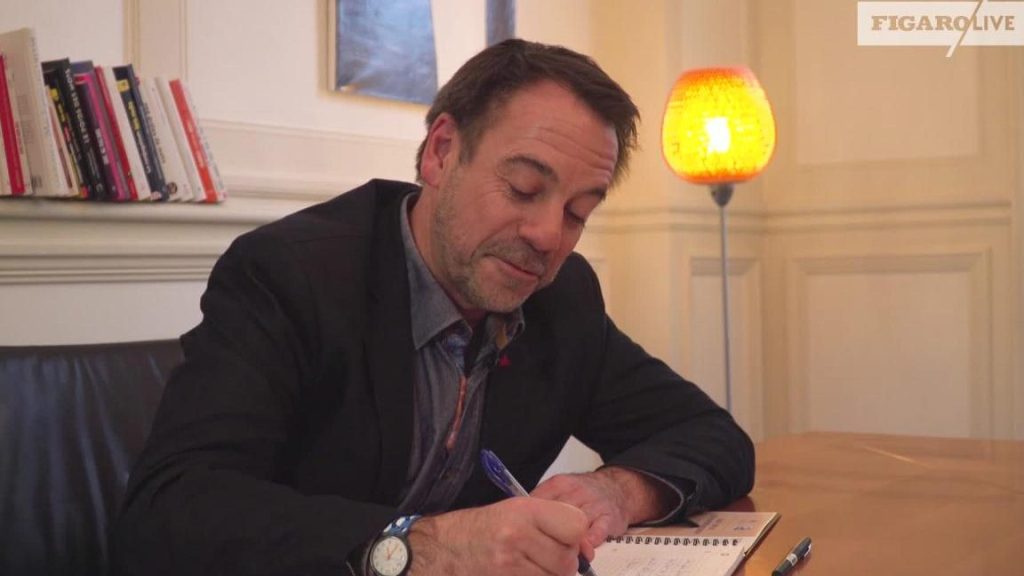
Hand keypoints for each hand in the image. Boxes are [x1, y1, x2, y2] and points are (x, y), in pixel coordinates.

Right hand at [407, 497, 592, 575]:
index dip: (575, 536)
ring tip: (529, 568)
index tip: (567, 540)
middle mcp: (517, 536)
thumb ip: (551, 523)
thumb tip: (587, 548)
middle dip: (562, 564)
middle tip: (544, 559)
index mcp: (523, 511)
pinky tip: (520, 575)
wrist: (439, 551)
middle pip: (568, 561)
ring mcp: (509, 566)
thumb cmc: (478, 530)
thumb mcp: (513, 512)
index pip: (576, 525)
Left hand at [531, 467, 678, 548]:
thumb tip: (516, 521)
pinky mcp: (609, 518)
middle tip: (538, 551)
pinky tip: (583, 553)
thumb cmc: (583, 494)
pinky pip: (597, 533)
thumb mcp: (558, 490)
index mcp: (558, 485)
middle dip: (546, 536)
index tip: (523, 537)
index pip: (537, 503)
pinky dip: (588, 544)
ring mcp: (593, 504)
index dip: (529, 523)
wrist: (617, 488)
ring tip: (561, 558)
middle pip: (555, 516)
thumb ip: (539, 504)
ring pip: (575, 526)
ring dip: (567, 545)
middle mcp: (576, 492)